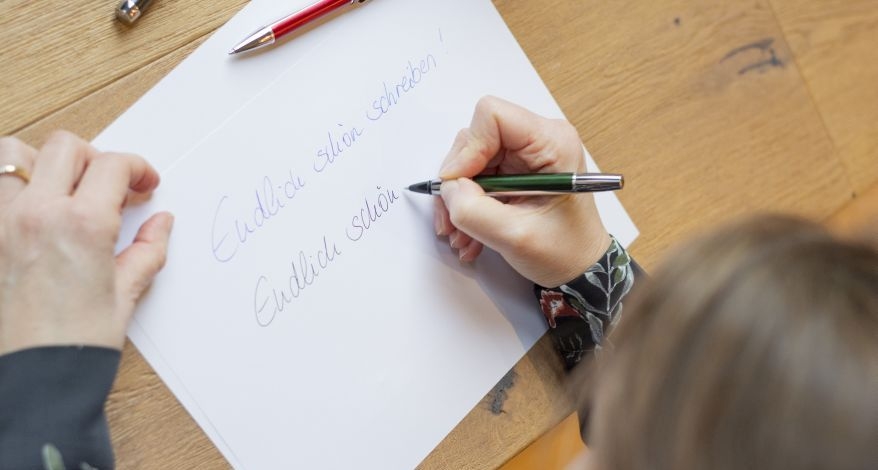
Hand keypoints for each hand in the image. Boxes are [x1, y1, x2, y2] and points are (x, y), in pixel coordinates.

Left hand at [0, 131, 172, 354]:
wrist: (34, 377)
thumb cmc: (76, 343)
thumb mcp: (125, 292)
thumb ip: (146, 249)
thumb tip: (160, 224)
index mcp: (82, 224)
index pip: (112, 165)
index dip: (137, 168)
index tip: (145, 184)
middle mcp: (37, 214)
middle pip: (65, 147)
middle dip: (95, 158)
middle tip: (110, 185)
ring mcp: (3, 223)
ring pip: (13, 156)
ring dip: (42, 162)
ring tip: (62, 188)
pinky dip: (13, 189)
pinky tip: (34, 212)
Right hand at [434, 96, 609, 286]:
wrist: (579, 267)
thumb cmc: (564, 252)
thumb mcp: (515, 237)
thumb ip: (474, 211)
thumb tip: (448, 190)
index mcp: (552, 143)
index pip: (492, 116)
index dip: (468, 149)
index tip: (458, 186)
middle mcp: (539, 139)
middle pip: (476, 138)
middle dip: (459, 181)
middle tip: (454, 219)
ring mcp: (525, 154)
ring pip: (471, 160)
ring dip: (460, 199)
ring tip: (462, 235)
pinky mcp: (515, 169)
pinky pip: (477, 176)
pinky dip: (468, 204)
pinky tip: (471, 233)